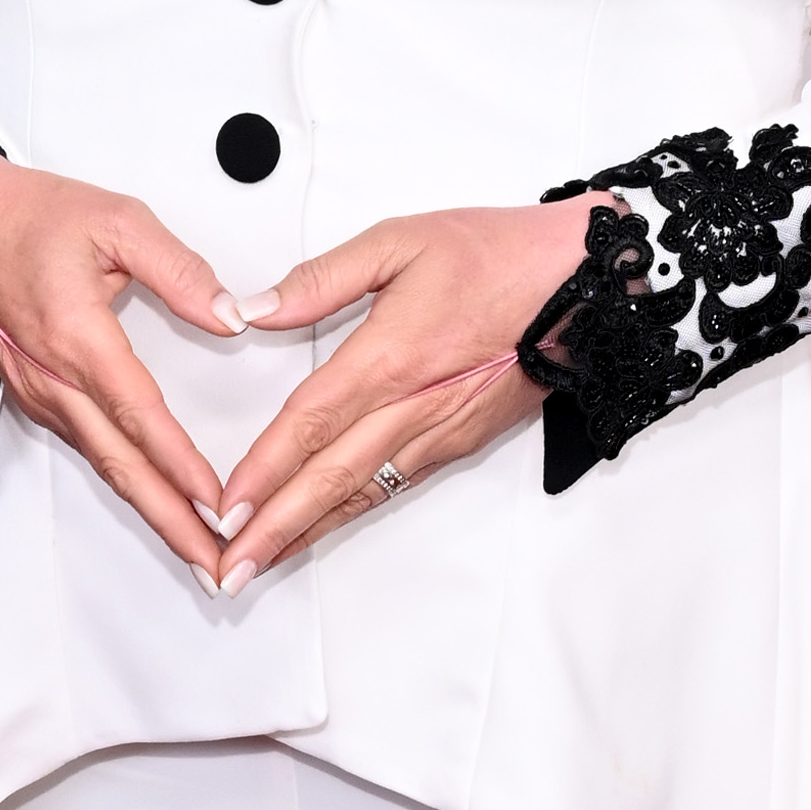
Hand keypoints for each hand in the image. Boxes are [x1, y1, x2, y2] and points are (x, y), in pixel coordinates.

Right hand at [0, 153, 242, 580]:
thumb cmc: (32, 218)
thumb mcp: (118, 221)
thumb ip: (180, 270)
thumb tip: (231, 314)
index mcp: (76, 337)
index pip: (138, 413)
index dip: (178, 461)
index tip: (214, 500)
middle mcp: (54, 378)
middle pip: (121, 464)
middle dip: (171, 520)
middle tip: (216, 564)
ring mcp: (42, 394)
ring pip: (104, 465)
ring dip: (152, 510)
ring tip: (198, 549)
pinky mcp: (40, 397)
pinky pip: (90, 451)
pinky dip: (128, 484)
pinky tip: (157, 504)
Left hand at [211, 197, 600, 587]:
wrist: (584, 285)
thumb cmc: (499, 256)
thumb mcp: (400, 241)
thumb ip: (321, 279)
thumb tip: (255, 307)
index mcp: (391, 357)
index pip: (311, 424)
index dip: (264, 470)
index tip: (226, 508)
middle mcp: (413, 407)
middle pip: (330, 478)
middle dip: (274, 528)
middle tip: (229, 568)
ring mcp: (439, 432)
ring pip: (361, 494)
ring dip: (307, 532)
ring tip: (262, 562)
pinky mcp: (459, 441)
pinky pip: (392, 485)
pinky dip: (350, 513)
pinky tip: (322, 527)